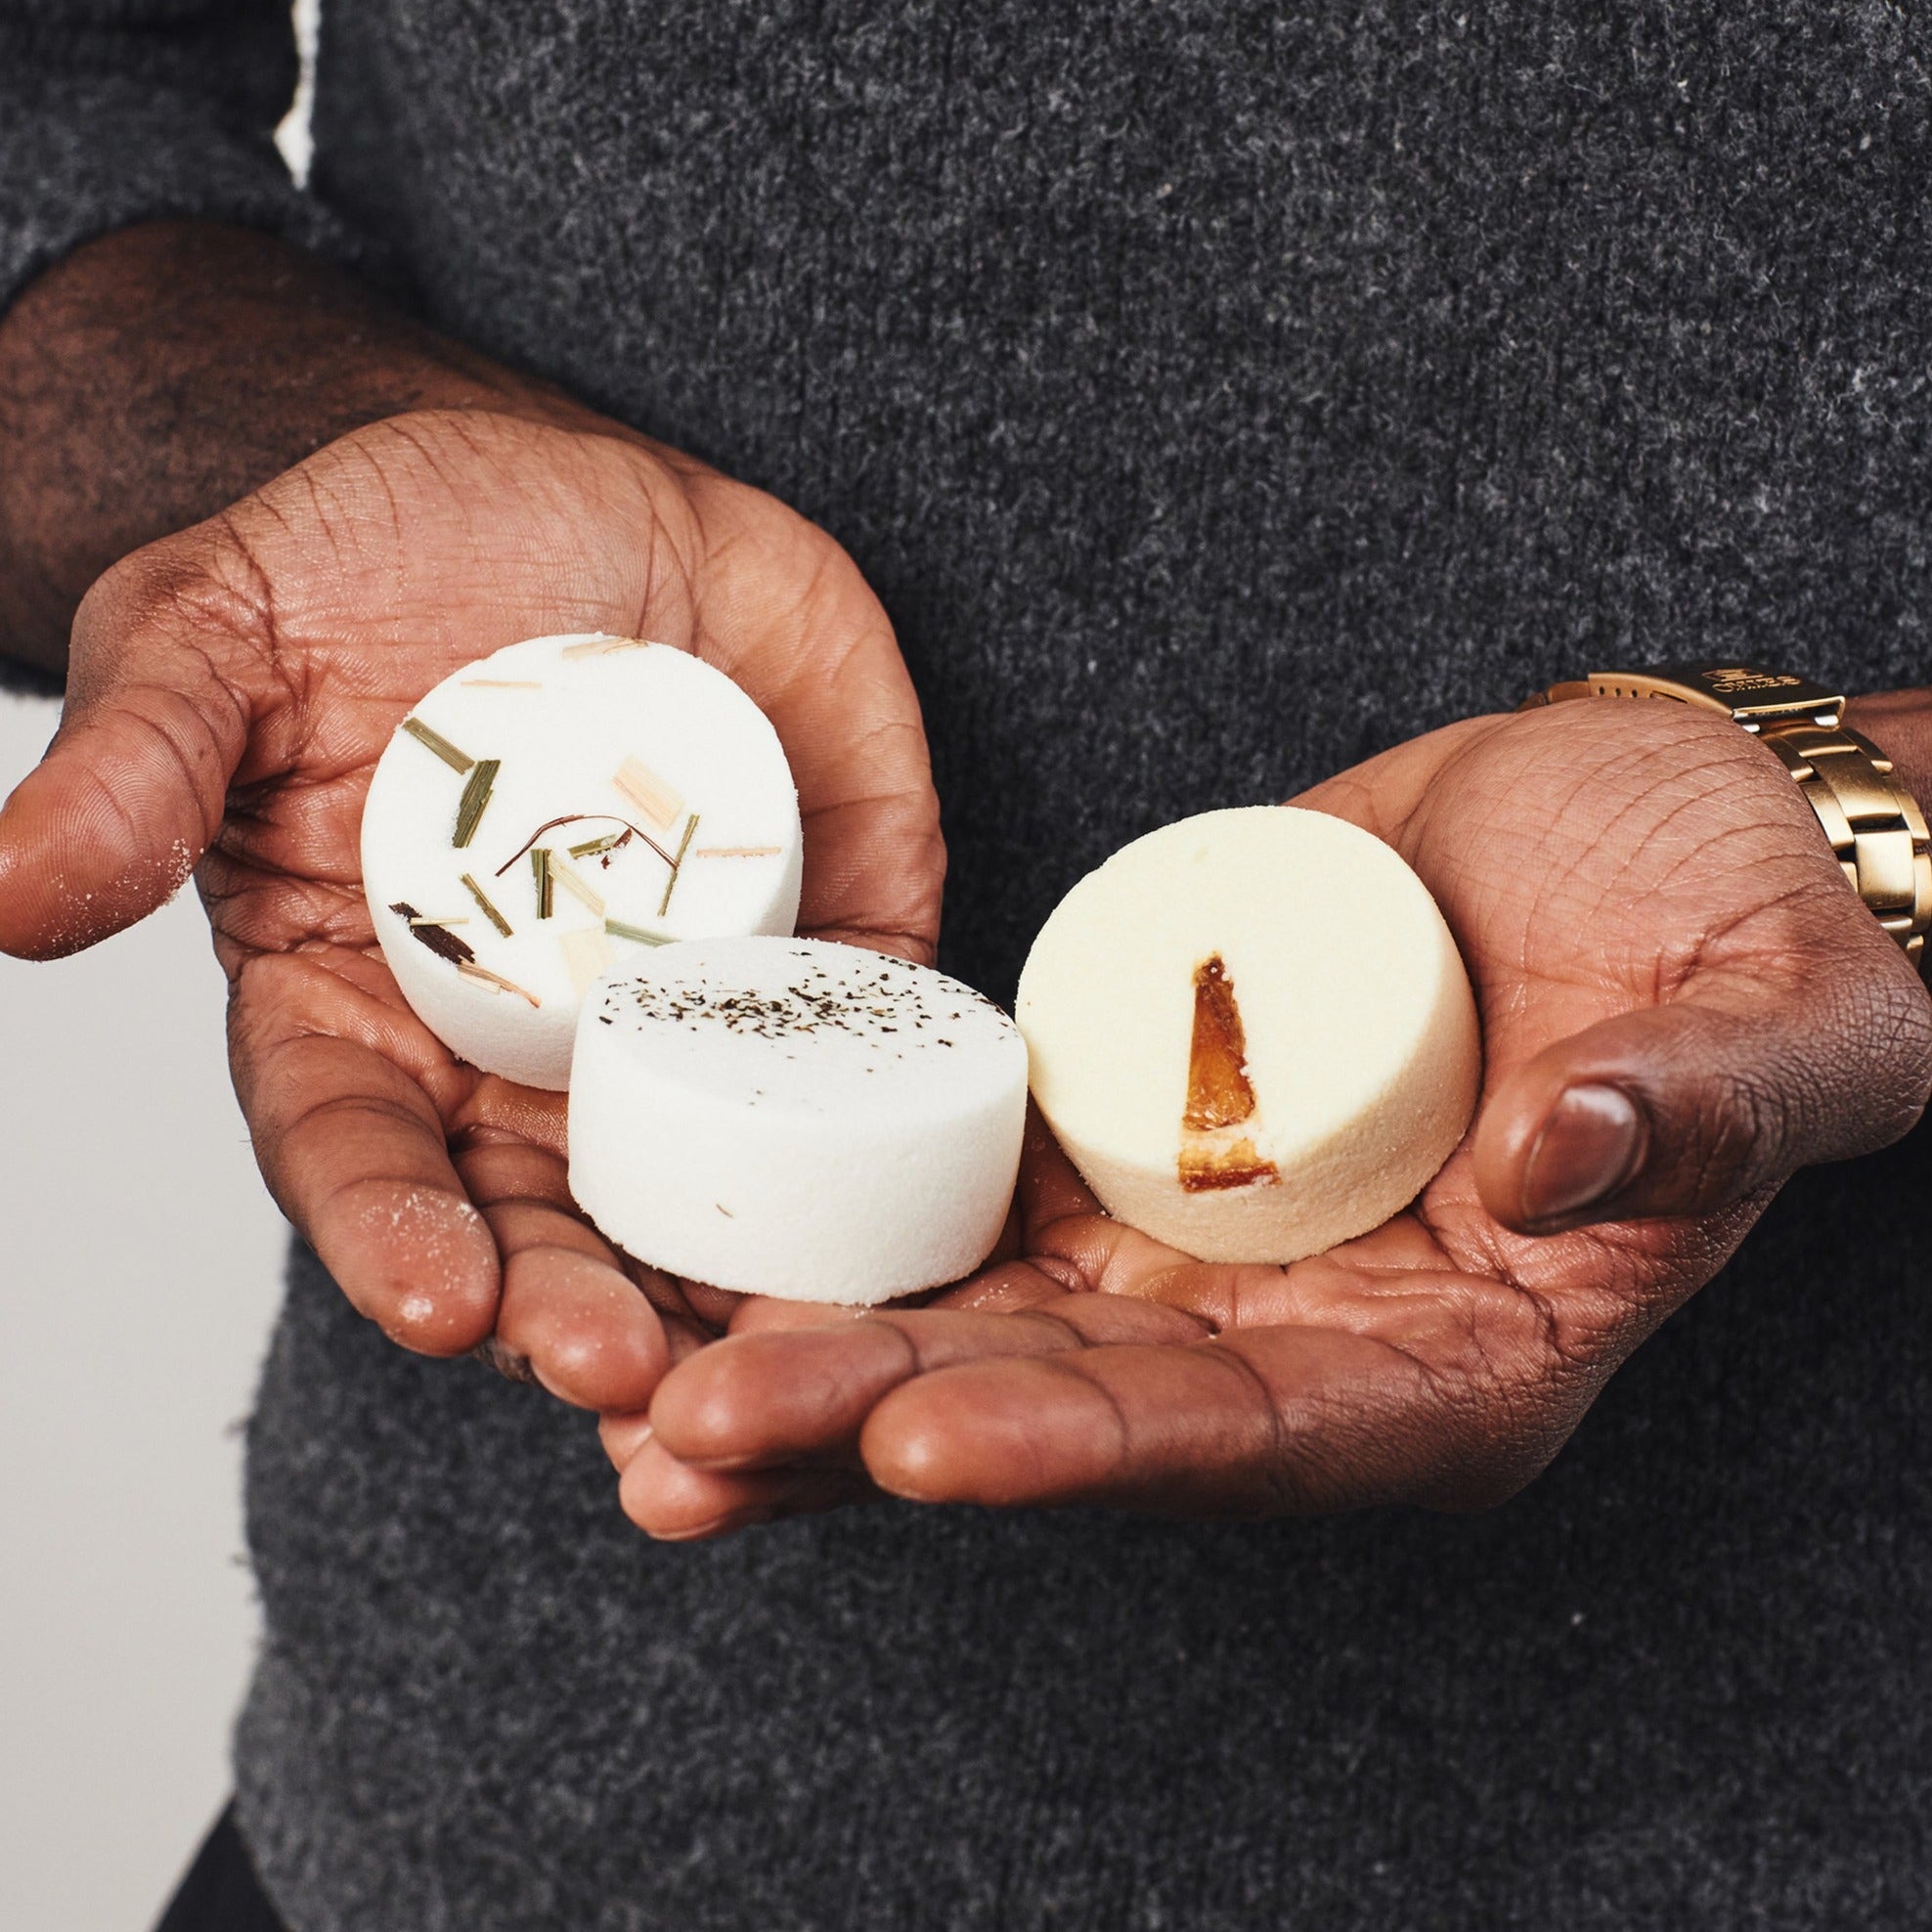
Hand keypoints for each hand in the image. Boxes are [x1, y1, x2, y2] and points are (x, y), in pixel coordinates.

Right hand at [0, 406, 942, 1406]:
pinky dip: (883, 1136)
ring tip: (779, 1356)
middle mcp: (521, 1046)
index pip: (360, 1155)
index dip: (393, 1241)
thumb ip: (136, 766)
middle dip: (582, 1305)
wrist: (568, 495)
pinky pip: (860, 1058)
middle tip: (629, 1371)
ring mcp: (683, 1008)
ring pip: (709, 1181)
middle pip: (545, 1215)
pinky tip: (914, 1206)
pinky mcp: (824, 945)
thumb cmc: (373, 559)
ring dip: (739, 1278)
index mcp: (360, 1006)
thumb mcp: (221, 631)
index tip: (440, 1309)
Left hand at [616, 699, 1931, 1535]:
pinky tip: (710, 1240)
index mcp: (1455, 1367)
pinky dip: (851, 1226)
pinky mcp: (1133, 1129)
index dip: (1088, 1451)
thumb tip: (1566, 1164)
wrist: (1645, 828)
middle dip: (880, 1424)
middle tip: (694, 1432)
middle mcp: (1301, 1335)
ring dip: (817, 1354)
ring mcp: (1201, 1237)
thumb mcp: (1776, 1024)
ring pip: (986, 1321)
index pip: (1256, 1444)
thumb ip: (1699, 1109)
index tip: (920, 1438)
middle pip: (1072, 1409)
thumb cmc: (1737, 933)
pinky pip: (976, 1195)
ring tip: (639, 1380)